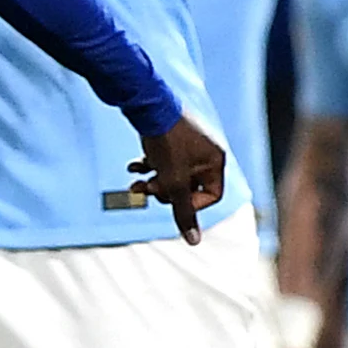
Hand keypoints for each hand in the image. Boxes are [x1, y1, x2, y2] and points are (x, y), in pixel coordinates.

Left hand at [128, 116, 227, 243]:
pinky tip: (133, 166)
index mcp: (215, 161)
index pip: (211, 196)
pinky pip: (164, 159)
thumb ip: (183, 212)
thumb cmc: (165, 142)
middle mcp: (206, 152)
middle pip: (189, 187)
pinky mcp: (171, 137)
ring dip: (153, 182)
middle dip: (166, 192)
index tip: (171, 201)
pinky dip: (149, 166)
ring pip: (173, 175)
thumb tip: (194, 242)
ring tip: (135, 183)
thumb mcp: (173, 182)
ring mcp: (188, 144)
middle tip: (148, 190)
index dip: (190, 205)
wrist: (145, 105)